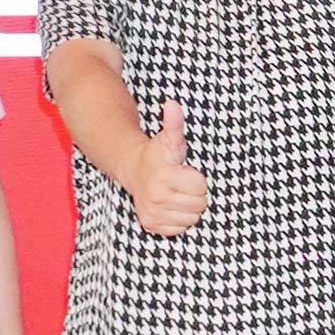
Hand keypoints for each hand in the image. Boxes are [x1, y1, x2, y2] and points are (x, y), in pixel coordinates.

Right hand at [130, 100, 208, 236]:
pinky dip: (179, 219)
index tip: (186, 172)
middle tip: (182, 183)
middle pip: (199, 204)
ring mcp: (153, 213)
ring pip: (191, 219)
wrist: (132, 169)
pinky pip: (179, 229)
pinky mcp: (150, 224)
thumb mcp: (168, 138)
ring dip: (188, 207)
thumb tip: (172, 104)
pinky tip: (170, 205)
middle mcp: (157, 197)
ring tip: (177, 193)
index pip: (201, 186)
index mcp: (164, 176)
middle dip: (195, 194)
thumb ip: (174, 122)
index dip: (197, 178)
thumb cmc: (157, 154)